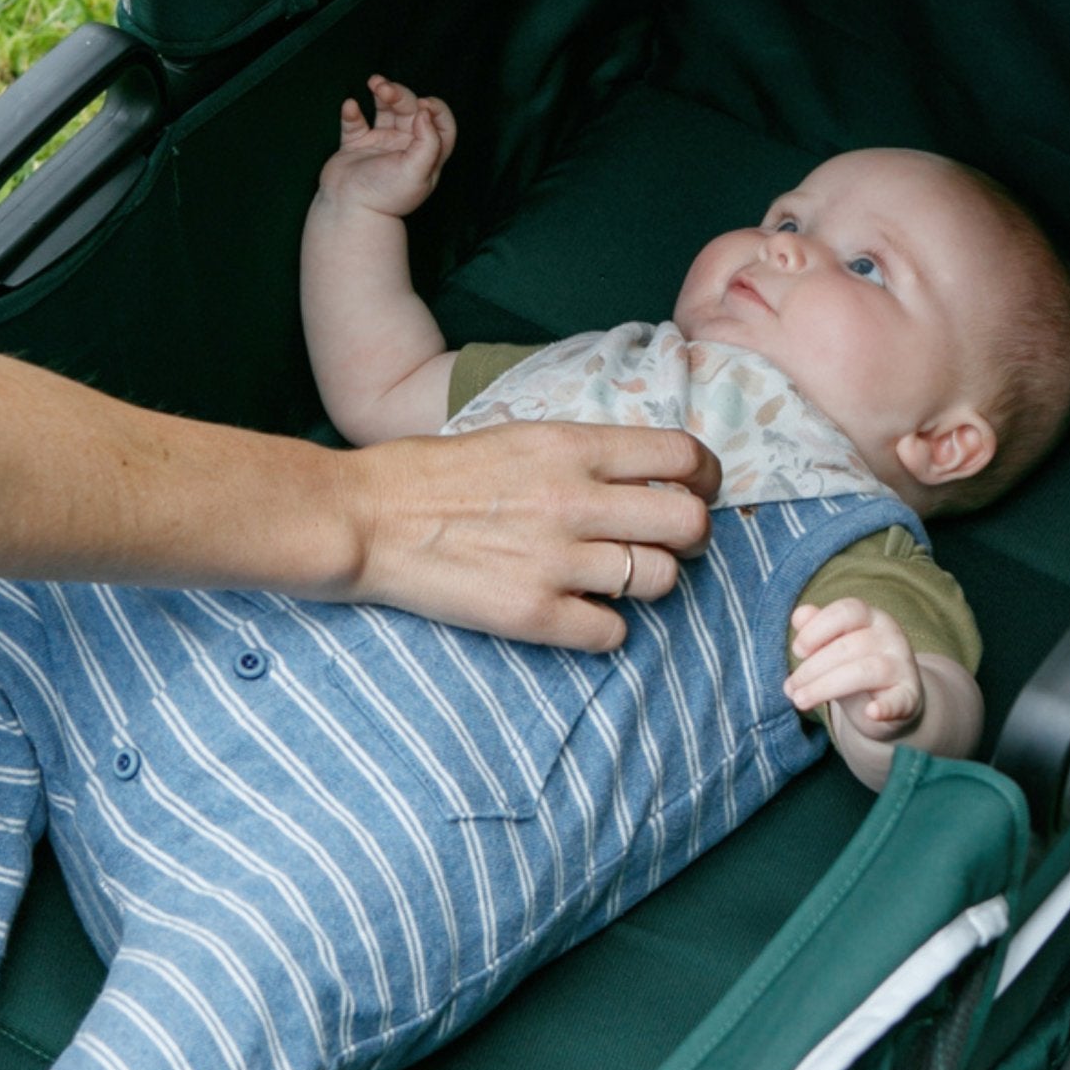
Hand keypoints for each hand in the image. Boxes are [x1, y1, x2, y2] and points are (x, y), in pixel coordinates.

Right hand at [316, 75, 456, 218]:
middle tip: (386, 89)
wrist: (349, 211)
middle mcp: (405, 147)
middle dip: (401, 94)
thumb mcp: (418, 172)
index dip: (437, 109)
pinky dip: (352, 111)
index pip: (442, 125)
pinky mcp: (356, 145)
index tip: (423, 105)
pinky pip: (355, 122)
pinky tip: (350, 106)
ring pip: (385, 109)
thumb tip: (424, 113)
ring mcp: (380, 144)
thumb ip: (428, 142)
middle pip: (411, 110)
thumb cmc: (386, 196)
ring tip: (374, 82)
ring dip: (382, 93)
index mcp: (426, 155)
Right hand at [343, 421, 718, 649]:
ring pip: (660, 581)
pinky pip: (613, 632)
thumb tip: (637, 477)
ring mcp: (557, 561)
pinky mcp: (535, 615)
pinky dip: (603, 627)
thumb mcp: (516, 436)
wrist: (365, 517)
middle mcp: (575, 500)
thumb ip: (580, 455)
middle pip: (690, 524)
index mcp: (570, 447)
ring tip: (610, 578)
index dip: (704, 477)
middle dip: (689, 536)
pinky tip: (576, 611)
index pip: (682, 456)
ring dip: (646, 582)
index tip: (697, 490)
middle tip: (663, 542)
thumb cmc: (431, 474)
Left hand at [784, 600, 924, 740]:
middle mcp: (891, 637)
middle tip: (790, 689)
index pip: (846, 612)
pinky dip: (886, 707)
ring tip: (801, 701)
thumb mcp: (834, 646)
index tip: (797, 651)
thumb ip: (816, 629)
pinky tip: (871, 713)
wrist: (892, 700)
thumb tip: (799, 616)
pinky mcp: (910, 697)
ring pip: (864, 672)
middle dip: (812, 668)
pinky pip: (900, 701)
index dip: (817, 629)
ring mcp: (904, 666)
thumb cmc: (854, 667)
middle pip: (848, 646)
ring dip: (826, 688)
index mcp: (871, 617)